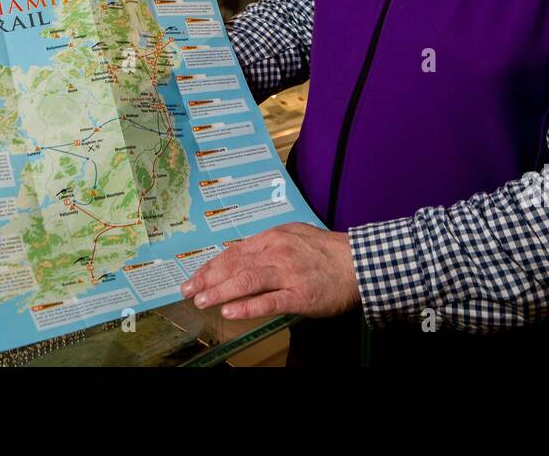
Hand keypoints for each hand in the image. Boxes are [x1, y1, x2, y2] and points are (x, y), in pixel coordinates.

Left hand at [180, 222, 360, 319]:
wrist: (359, 263)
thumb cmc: (327, 252)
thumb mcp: (295, 237)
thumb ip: (268, 246)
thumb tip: (241, 257)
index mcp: (274, 237)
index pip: (234, 251)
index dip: (211, 265)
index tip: (194, 276)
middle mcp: (278, 252)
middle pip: (235, 265)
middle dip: (208, 278)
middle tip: (188, 290)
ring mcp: (289, 273)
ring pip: (247, 280)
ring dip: (220, 291)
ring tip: (202, 300)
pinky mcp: (300, 295)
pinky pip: (269, 301)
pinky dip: (247, 306)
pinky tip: (230, 311)